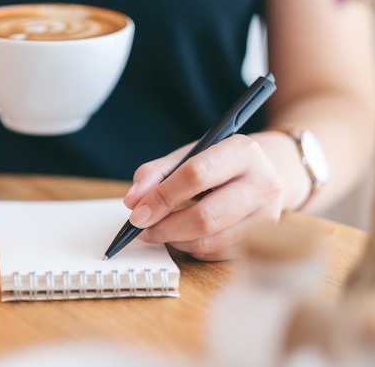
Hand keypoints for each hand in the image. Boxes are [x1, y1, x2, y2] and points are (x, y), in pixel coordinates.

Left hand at [124, 134, 283, 260]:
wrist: (273, 171)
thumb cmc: (223, 162)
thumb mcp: (190, 154)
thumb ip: (156, 173)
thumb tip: (133, 201)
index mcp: (242, 152)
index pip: (196, 176)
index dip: (161, 198)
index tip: (136, 213)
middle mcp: (262, 184)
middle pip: (205, 217)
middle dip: (165, 227)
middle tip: (141, 229)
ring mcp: (267, 216)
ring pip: (210, 241)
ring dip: (175, 240)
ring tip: (158, 231)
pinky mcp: (263, 240)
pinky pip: (217, 253)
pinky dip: (191, 248)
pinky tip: (182, 235)